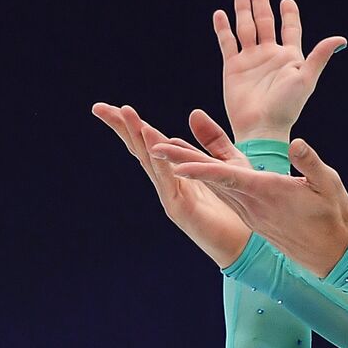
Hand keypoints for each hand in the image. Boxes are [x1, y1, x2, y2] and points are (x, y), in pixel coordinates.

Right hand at [91, 102, 251, 267]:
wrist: (247, 241)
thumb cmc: (238, 205)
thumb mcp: (228, 163)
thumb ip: (212, 140)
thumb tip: (193, 112)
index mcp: (176, 170)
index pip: (150, 143)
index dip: (132, 125)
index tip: (113, 106)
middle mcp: (168, 182)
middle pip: (140, 150)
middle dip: (121, 129)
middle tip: (100, 108)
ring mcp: (171, 196)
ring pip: (150, 163)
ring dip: (138, 138)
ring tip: (125, 114)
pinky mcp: (180, 210)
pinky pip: (167, 182)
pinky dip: (159, 162)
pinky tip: (153, 143)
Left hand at [150, 110, 347, 277]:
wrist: (332, 253)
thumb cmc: (332, 216)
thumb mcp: (329, 185)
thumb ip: (310, 163)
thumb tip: (296, 143)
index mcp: (267, 193)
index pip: (228, 178)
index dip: (200, 169)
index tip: (176, 164)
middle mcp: (252, 204)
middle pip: (210, 179)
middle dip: (180, 161)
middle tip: (152, 145)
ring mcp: (250, 212)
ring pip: (214, 185)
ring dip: (188, 167)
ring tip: (164, 149)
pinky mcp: (252, 215)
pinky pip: (223, 193)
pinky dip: (204, 177)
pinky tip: (192, 167)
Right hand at [219, 0, 346, 142]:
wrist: (262, 127)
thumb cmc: (287, 107)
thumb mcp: (306, 79)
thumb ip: (320, 56)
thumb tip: (340, 39)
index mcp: (290, 57)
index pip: (290, 29)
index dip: (289, 15)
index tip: (287, 1)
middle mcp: (270, 56)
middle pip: (265, 22)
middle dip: (261, 4)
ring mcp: (251, 60)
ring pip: (246, 28)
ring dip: (243, 11)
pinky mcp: (233, 67)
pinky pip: (227, 43)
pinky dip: (223, 28)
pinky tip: (221, 14)